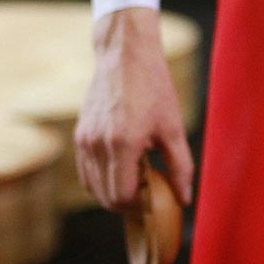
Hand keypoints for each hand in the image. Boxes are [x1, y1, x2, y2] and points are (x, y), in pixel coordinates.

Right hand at [75, 8, 194, 211]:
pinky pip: (86, 170)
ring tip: (139, 179)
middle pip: (106, 196)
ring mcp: (84, 141)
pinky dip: (102, 178)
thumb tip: (184, 198)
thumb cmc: (153, 88)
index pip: (122, 196)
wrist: (124, 56)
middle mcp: (98, 145)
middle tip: (149, 193)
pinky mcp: (79, 135)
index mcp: (123, 144)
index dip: (139, 207)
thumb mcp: (173, 127)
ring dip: (113, 191)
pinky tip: (124, 167)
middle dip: (127, 203)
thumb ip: (180, 166)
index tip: (155, 202)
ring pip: (93, 186)